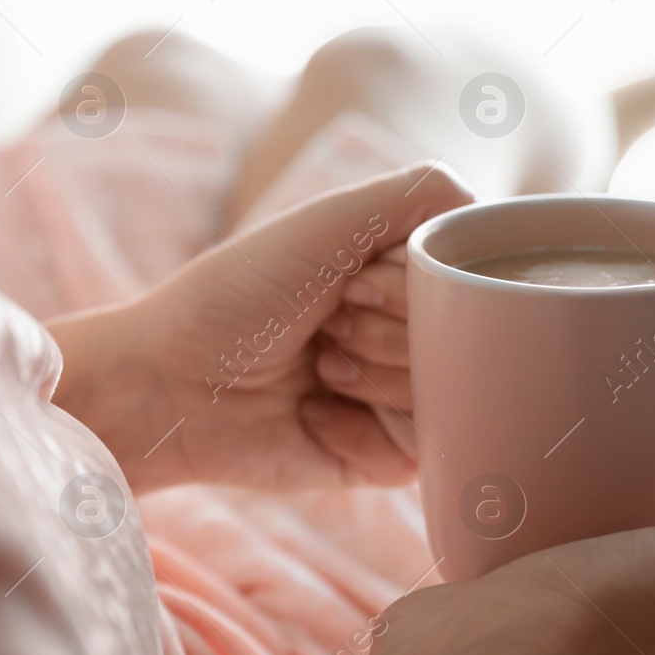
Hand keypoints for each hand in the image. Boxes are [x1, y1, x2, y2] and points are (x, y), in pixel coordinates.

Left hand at [47, 162, 472, 492]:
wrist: (167, 383)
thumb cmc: (238, 293)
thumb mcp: (328, 221)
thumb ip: (421, 194)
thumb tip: (487, 214)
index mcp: (403, 275)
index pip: (469, 279)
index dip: (412, 282)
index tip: (354, 278)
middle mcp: (409, 334)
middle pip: (464, 339)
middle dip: (387, 330)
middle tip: (327, 324)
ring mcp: (399, 398)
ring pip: (447, 395)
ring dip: (373, 375)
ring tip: (317, 366)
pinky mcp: (382, 459)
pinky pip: (416, 450)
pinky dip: (357, 429)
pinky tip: (310, 414)